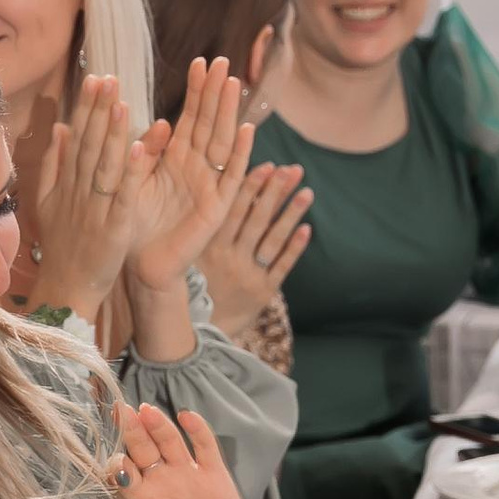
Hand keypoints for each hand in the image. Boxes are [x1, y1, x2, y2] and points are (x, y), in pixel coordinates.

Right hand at [27, 75, 144, 315]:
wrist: (66, 289)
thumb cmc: (62, 247)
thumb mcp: (48, 204)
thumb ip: (54, 166)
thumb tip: (60, 129)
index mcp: (67, 184)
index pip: (78, 139)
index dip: (87, 108)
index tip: (96, 79)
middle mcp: (79, 192)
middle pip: (90, 145)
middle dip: (98, 111)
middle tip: (108, 79)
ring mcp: (96, 209)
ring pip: (104, 166)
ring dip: (112, 133)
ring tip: (120, 102)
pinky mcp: (113, 228)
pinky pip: (122, 197)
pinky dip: (128, 173)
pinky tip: (135, 149)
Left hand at [113, 400, 261, 498]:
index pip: (119, 472)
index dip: (112, 462)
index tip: (106, 458)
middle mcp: (159, 484)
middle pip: (140, 449)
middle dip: (129, 431)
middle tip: (119, 411)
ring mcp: (187, 477)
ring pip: (168, 442)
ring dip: (158, 426)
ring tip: (147, 412)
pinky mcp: (215, 477)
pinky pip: (205, 447)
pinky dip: (197, 430)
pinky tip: (186, 416)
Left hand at [124, 60, 250, 293]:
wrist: (142, 264)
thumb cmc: (136, 223)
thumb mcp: (134, 180)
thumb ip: (143, 152)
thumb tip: (152, 119)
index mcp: (176, 158)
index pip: (189, 117)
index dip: (196, 91)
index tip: (201, 61)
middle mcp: (196, 168)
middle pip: (209, 123)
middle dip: (215, 93)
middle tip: (222, 61)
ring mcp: (209, 186)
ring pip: (221, 142)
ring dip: (228, 114)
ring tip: (233, 84)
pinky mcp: (216, 208)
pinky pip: (230, 178)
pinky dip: (238, 155)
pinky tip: (246, 130)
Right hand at [198, 160, 312, 338]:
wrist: (197, 333)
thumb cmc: (192, 287)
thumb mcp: (191, 257)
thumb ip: (203, 229)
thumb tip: (215, 192)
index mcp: (210, 247)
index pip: (234, 209)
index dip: (252, 186)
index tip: (268, 165)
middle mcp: (230, 258)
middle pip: (257, 219)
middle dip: (276, 192)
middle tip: (293, 169)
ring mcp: (249, 275)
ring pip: (272, 239)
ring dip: (291, 214)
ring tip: (307, 192)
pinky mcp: (263, 292)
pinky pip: (282, 267)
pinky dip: (295, 248)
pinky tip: (307, 228)